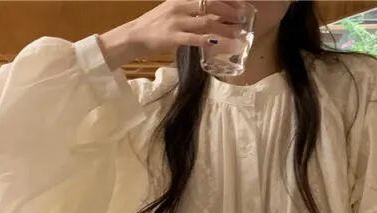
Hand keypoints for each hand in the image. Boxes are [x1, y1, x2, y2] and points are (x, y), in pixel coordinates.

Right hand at [99, 0, 247, 70]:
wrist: (132, 37)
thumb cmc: (153, 27)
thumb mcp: (171, 11)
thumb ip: (188, 11)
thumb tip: (207, 13)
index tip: (240, 2)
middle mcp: (180, 6)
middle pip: (211, 4)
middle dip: (230, 10)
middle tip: (243, 17)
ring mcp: (177, 22)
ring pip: (207, 22)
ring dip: (225, 28)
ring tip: (239, 33)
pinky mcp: (173, 38)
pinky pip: (197, 39)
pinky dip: (211, 41)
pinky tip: (222, 44)